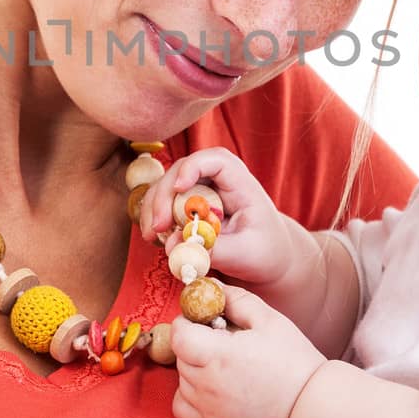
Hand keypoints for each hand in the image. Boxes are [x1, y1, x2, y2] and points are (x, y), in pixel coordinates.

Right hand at [138, 146, 313, 288]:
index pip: (216, 160)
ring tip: (151, 237)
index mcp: (240, 183)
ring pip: (166, 186)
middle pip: (182, 170)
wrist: (267, 258)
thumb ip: (212, 250)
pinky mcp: (186, 205)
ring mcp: (199, 190)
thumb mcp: (244, 255)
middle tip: (157, 227)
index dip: (193, 167)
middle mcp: (217, 180)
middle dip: (164, 196)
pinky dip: (154, 218)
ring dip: (153, 208)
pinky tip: (155, 238)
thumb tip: (172, 245)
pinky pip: (163, 204)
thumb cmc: (264, 251)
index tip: (179, 189)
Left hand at [171, 285, 326, 417]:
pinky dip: (187, 394)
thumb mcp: (269, 319)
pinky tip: (208, 385)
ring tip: (222, 363)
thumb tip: (212, 287)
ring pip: (181, 378)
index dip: (187, 322)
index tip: (204, 320)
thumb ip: (237, 299)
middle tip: (221, 340)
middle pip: (179, 354)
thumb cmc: (293, 360)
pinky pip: (181, 406)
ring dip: (193, 366)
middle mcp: (208, 382)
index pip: (179, 335)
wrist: (309, 406)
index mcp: (220, 353)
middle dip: (193, 341)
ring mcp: (208, 405)